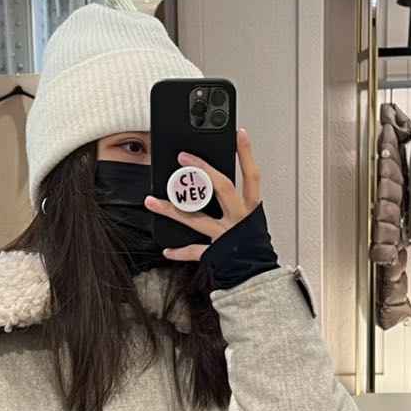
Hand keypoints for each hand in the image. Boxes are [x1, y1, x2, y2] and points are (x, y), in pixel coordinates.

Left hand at [144, 129, 261, 262]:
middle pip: (223, 188)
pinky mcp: (216, 253)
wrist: (257, 276)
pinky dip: (180, 252)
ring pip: (197, 219)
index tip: (238, 133)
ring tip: (152, 201)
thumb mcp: (252, 220)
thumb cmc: (254, 247)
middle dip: (203, 170)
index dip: (246, 154)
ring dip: (172, 209)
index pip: (251, 176)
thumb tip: (216, 181)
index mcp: (251, 209)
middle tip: (184, 157)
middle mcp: (240, 219)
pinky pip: (195, 251)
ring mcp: (226, 235)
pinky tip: (166, 250)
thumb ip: (238, 202)